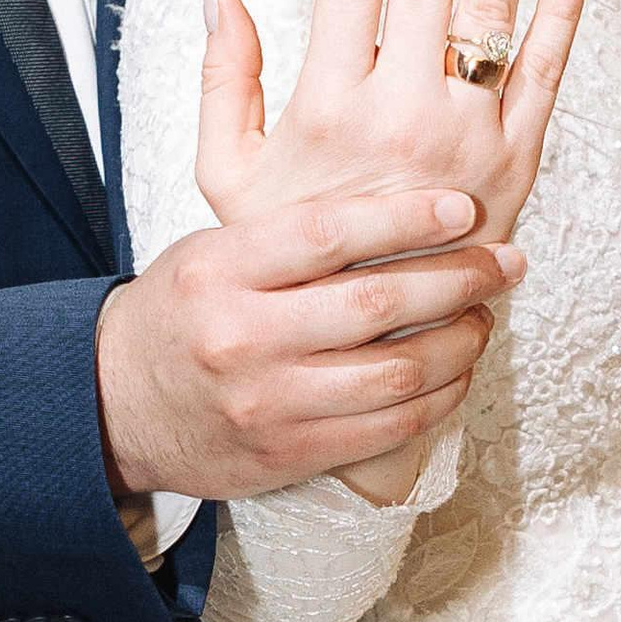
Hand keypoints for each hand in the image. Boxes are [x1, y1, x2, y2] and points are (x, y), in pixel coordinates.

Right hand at [96, 187, 524, 505]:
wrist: (114, 405)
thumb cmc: (182, 312)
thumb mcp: (210, 246)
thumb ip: (288, 218)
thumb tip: (381, 168)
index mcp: (221, 270)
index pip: (330, 233)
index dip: (407, 219)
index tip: (464, 209)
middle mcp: (243, 337)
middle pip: (376, 304)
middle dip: (458, 279)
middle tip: (506, 261)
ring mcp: (269, 402)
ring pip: (395, 372)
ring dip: (459, 342)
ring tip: (484, 315)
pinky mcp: (291, 453)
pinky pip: (388, 427)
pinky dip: (438, 397)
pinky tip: (457, 370)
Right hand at [198, 0, 589, 248]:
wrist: (366, 339)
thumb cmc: (292, 255)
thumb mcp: (228, 176)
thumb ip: (223, 83)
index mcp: (326, 105)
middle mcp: (398, 114)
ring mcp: (465, 138)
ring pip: (489, 13)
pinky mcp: (516, 167)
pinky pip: (547, 76)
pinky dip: (565, 17)